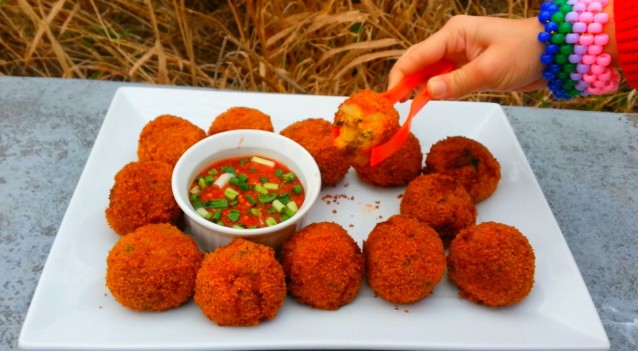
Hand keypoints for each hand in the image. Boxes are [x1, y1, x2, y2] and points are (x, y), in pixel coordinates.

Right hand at [388, 16, 546, 99]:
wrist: (554, 54)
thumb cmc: (524, 53)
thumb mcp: (490, 70)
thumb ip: (457, 82)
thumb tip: (427, 93)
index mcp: (453, 33)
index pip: (416, 56)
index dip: (400, 77)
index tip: (390, 99)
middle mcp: (451, 41)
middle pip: (418, 63)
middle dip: (404, 84)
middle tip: (394, 108)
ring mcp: (458, 54)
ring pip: (428, 72)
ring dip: (417, 89)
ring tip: (405, 109)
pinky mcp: (466, 66)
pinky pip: (442, 79)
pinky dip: (433, 91)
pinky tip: (424, 103)